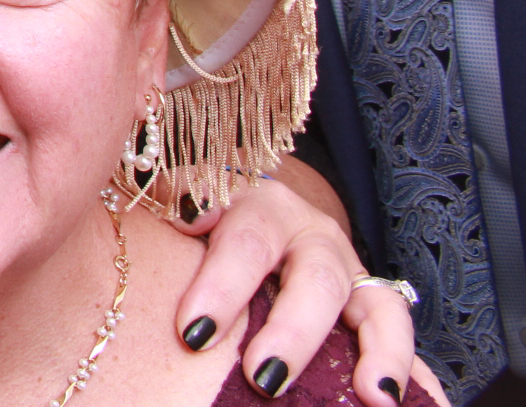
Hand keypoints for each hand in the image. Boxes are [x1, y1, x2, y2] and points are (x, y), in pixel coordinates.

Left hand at [172, 167, 415, 406]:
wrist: (246, 209)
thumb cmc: (201, 218)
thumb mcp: (179, 196)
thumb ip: (174, 193)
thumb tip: (190, 211)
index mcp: (256, 204)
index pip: (243, 241)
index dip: (221, 285)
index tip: (194, 332)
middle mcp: (306, 232)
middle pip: (313, 279)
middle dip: (291, 332)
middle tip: (264, 379)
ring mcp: (344, 267)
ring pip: (371, 304)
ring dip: (377, 353)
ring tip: (373, 399)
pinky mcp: (369, 299)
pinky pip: (394, 328)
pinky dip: (405, 365)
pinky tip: (396, 399)